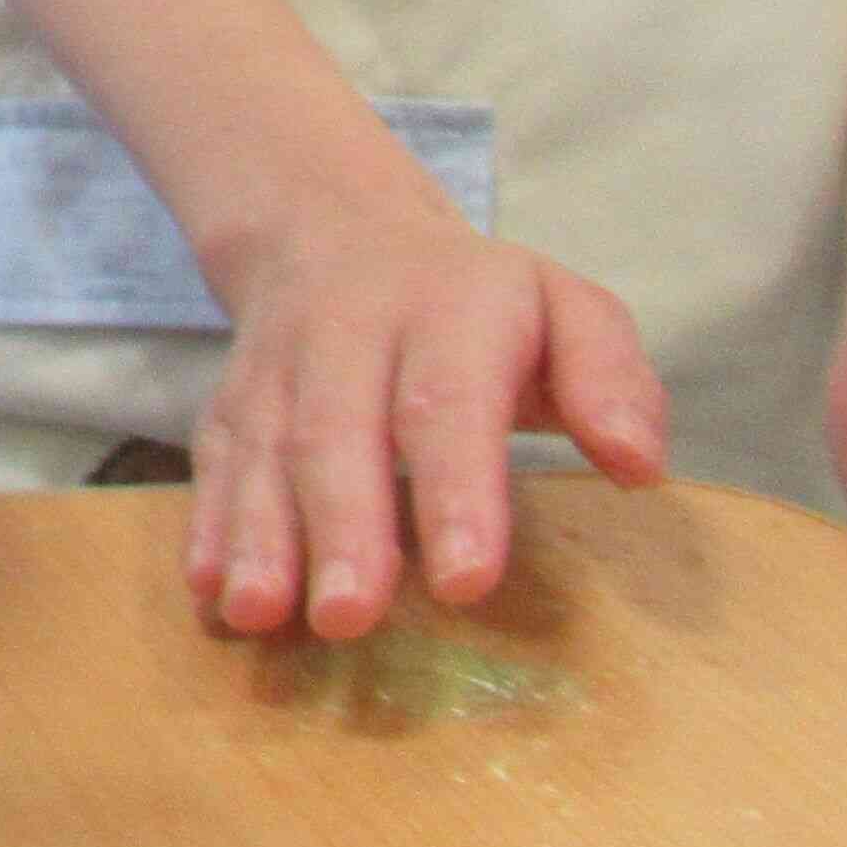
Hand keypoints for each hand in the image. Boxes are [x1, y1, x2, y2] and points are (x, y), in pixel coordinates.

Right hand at [187, 186, 669, 637]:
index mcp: (449, 310)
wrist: (334, 230)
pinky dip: (207, 526)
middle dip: (342, 526)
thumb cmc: (477, 305)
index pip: (448, 401)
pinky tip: (209, 591)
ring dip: (260, 535)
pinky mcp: (230, 403)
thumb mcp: (565, 308)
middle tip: (350, 615)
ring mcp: (279, 367)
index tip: (464, 581)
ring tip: (260, 614)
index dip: (454, 492)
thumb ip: (609, 378)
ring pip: (263, 449)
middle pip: (338, 430)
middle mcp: (350, 333)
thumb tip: (638, 465)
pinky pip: (214, 460)